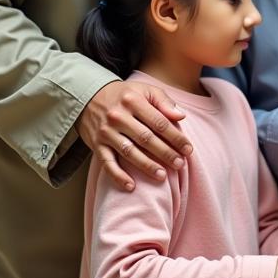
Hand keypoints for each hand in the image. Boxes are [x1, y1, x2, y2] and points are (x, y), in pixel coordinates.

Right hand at [77, 80, 192, 191]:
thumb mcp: (144, 90)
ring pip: (129, 152)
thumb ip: (164, 101)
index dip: (176, 137)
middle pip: (146, 138)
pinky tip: (131, 186)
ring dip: (146, 166)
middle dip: (165, 153)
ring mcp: (106, 132)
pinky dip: (118, 176)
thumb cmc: (125, 96)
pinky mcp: (96, 145)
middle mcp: (118, 116)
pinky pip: (107, 163)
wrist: (88, 98)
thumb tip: (181, 116)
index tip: (188, 149)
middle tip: (180, 164)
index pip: (159, 122)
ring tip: (162, 176)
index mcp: (133, 101)